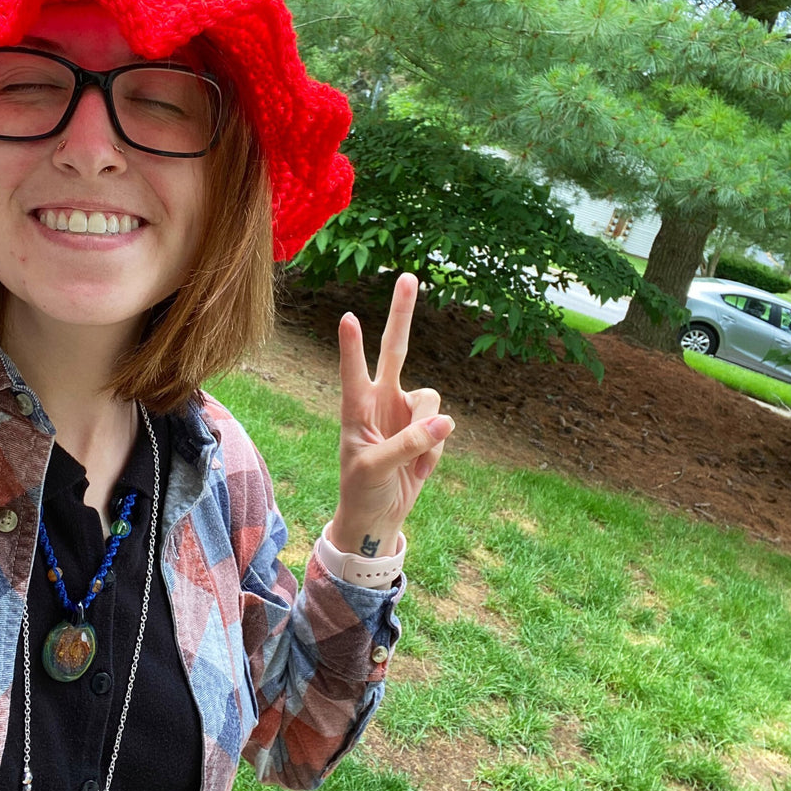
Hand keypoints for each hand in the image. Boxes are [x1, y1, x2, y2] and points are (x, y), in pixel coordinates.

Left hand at [327, 272, 453, 557]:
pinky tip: (418, 466)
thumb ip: (406, 445)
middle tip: (407, 276)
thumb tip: (444, 421)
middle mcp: (381, 399)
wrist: (379, 514)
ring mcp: (405, 411)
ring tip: (408, 459)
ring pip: (432, 401)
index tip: (347, 318)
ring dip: (428, 431)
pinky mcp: (426, 427)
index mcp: (355, 407)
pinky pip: (443, 428)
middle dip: (402, 313)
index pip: (353, 371)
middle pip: (396, 348)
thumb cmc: (362, 489)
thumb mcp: (375, 469)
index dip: (352, 346)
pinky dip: (436, 450)